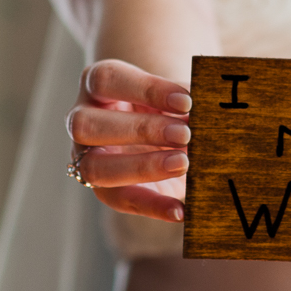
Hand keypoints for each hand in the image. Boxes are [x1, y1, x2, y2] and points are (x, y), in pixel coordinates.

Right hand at [66, 58, 192, 220]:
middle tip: (185, 135)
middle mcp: (81, 118)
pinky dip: (153, 207)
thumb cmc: (166, 105)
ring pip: (94, 167)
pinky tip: (180, 210)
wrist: (164, 132)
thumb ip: (185, 104)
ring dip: (142, 167)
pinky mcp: (103, 188)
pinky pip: (120, 200)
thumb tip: (209, 113)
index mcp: (96, 82)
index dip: (146, 89)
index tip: (187, 101)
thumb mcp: (173, 99)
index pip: (108, 79)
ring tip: (183, 164)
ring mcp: (85, 156)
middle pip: (88, 124)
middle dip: (141, 130)